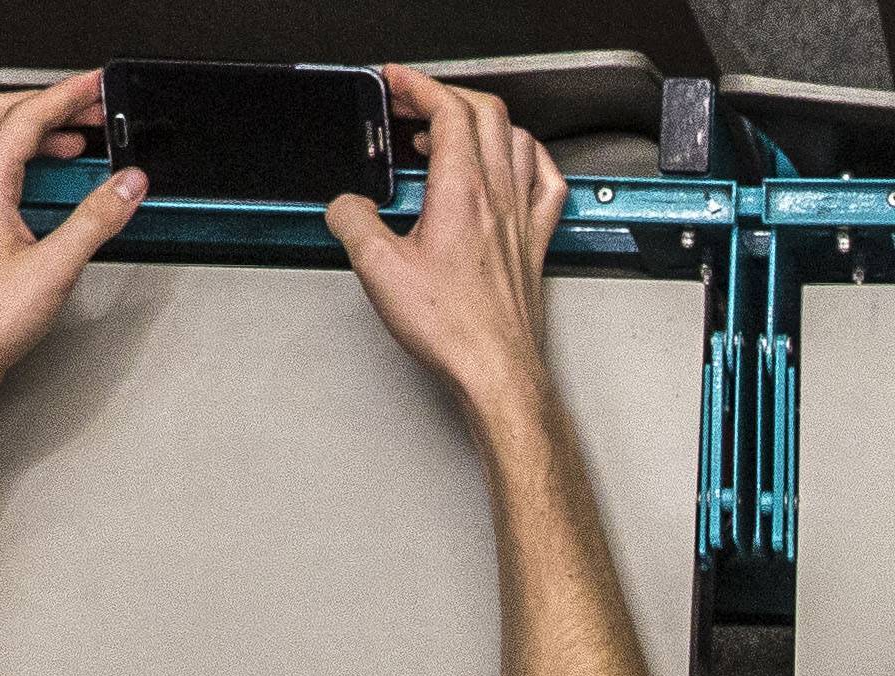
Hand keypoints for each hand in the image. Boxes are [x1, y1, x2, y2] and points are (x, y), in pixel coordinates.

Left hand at [0, 71, 141, 407]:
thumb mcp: (55, 269)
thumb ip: (94, 221)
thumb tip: (126, 185)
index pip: (26, 120)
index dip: (64, 97)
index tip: (95, 88)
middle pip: (1, 118)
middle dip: (49, 105)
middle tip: (90, 109)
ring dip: (26, 130)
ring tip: (66, 139)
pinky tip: (6, 175)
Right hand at [328, 68, 564, 432]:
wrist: (497, 373)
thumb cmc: (454, 330)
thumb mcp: (380, 270)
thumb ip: (354, 222)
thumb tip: (346, 206)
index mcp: (464, 193)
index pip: (449, 110)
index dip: (419, 85)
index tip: (395, 83)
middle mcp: (501, 198)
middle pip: (486, 114)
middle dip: (445, 95)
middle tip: (412, 104)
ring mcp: (524, 219)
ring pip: (518, 141)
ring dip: (482, 123)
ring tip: (449, 132)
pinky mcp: (535, 244)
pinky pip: (547, 183)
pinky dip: (529, 159)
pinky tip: (514, 165)